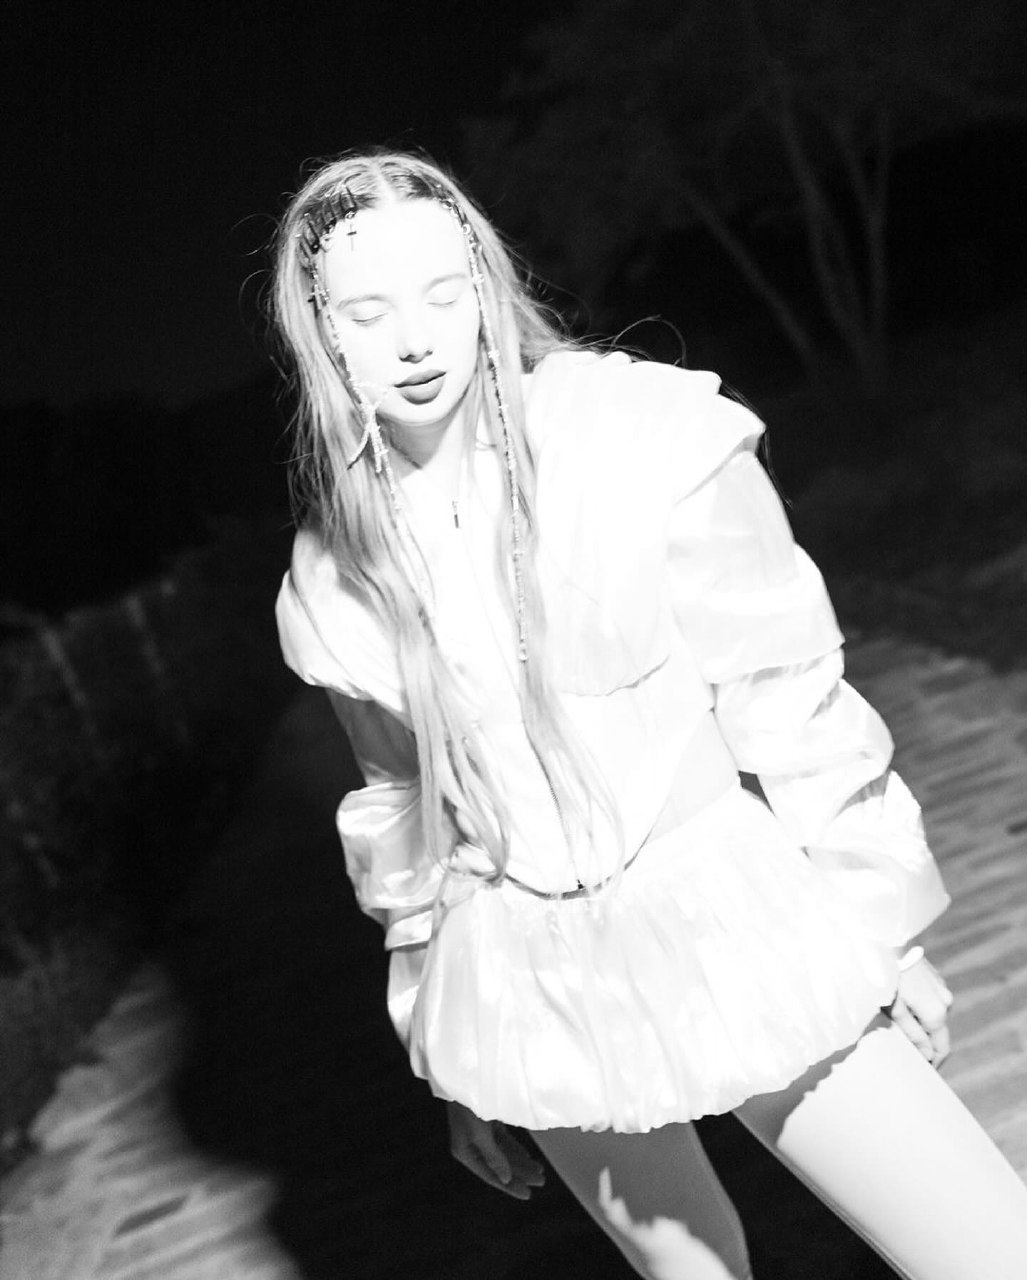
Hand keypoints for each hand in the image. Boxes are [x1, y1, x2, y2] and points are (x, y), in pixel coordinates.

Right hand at [446, 1099, 545, 1199]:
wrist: (463, 1075)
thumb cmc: (468, 1104)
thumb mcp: (480, 1134)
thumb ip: (493, 1157)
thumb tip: (505, 1178)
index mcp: (465, 1152)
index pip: (492, 1175)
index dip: (510, 1186)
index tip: (528, 1194)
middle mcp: (471, 1145)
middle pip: (499, 1165)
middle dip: (521, 1174)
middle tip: (541, 1181)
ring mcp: (478, 1133)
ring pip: (503, 1153)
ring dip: (520, 1162)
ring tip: (539, 1170)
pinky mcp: (486, 1121)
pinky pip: (502, 1140)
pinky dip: (514, 1148)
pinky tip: (526, 1155)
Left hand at [887, 951, 953, 1066]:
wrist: (887, 941)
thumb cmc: (886, 977)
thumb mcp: (894, 1010)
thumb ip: (913, 1035)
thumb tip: (928, 1056)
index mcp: (937, 1014)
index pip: (942, 1049)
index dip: (933, 1062)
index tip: (922, 1070)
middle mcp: (946, 1001)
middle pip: (938, 1032)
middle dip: (926, 1043)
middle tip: (906, 1049)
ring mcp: (942, 987)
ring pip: (934, 1014)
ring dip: (922, 1022)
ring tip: (898, 1023)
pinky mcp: (934, 976)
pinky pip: (931, 999)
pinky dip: (921, 1007)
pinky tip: (903, 1003)